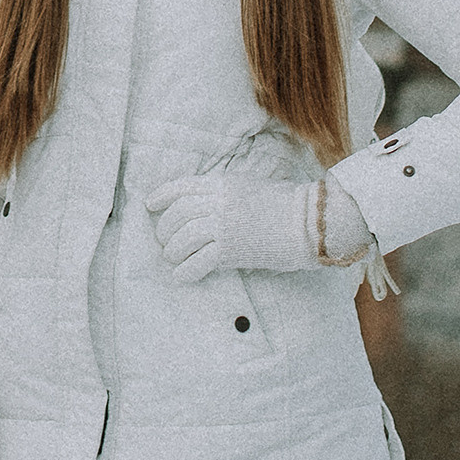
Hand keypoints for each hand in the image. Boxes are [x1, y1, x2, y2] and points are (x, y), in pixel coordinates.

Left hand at [144, 170, 347, 283]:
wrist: (309, 223)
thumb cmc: (285, 205)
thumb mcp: (249, 186)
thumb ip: (223, 193)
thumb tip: (200, 207)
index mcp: (222, 183)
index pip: (182, 187)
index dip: (162, 196)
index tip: (150, 205)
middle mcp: (218, 202)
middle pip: (178, 214)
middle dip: (166, 228)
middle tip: (166, 241)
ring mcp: (223, 226)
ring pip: (183, 238)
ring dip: (173, 250)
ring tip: (174, 258)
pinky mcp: (231, 250)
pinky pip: (198, 262)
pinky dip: (186, 271)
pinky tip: (182, 276)